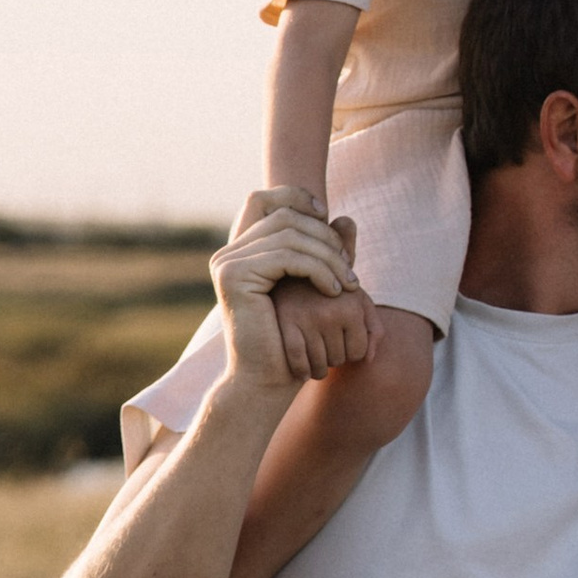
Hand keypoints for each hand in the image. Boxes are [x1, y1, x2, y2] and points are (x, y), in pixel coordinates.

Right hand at [207, 201, 359, 403]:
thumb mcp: (317, 286)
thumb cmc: (294, 337)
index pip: (265, 199)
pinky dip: (318, 269)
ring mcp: (227, 262)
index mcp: (242, 250)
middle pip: (285, 216)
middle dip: (326, 238)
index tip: (329, 221)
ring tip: (349, 284)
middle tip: (350, 268)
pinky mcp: (234, 276)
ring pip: (290, 235)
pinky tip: (335, 291)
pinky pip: (286, 256)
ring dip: (329, 257)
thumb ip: (329, 252)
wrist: (268, 378)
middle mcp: (228, 252)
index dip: (298, 198)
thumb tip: (345, 217)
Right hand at [269, 269, 378, 382]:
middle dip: (333, 357)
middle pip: (338, 360)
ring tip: (315, 358)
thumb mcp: (358, 301)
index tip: (342, 343)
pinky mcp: (284, 323)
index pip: (358, 353)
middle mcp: (331, 313)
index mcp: (352, 308)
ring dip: (317, 368)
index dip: (350, 352)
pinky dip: (301, 371)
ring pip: (318, 364)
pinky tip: (302, 371)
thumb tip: (369, 360)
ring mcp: (306, 319)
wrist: (293, 273)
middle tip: (325, 346)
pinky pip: (297, 359)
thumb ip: (373, 329)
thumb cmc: (331, 292)